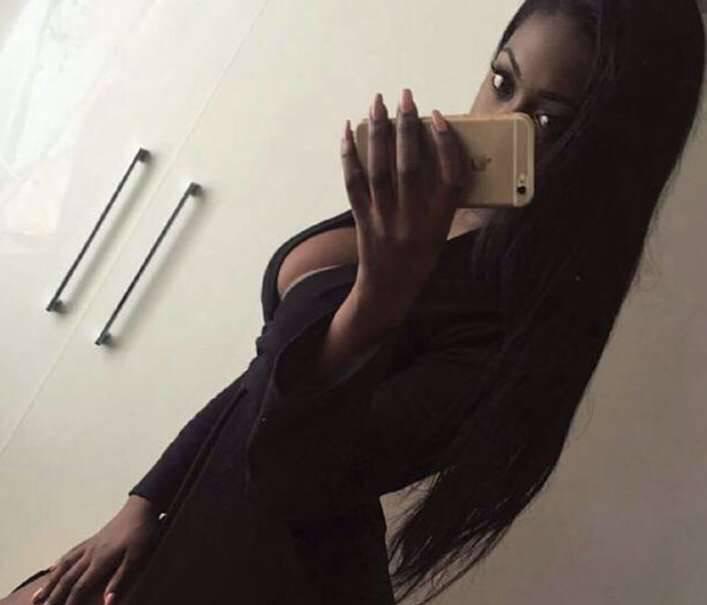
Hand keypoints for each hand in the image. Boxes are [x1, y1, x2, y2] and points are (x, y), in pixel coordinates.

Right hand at [32, 497, 160, 604]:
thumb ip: (120, 580)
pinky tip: (51, 567)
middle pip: (67, 578)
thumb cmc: (142, 533)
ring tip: (38, 596)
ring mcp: (90, 545)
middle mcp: (90, 553)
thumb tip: (106, 603)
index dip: (70, 602)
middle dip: (53, 596)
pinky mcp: (93, 539)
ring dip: (50, 582)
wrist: (141, 508)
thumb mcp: (137, 557)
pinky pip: (71, 553)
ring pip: (64, 565)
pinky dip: (58, 563)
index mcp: (100, 560)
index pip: (80, 586)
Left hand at [341, 89, 470, 305]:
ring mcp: (384, 221)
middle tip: (405, 97)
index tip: (438, 118)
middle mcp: (412, 221)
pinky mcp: (362, 220)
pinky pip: (353, 183)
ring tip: (377, 103)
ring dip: (377, 133)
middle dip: (407, 127)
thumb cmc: (420, 258)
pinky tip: (348, 131)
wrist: (388, 291)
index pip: (449, 178)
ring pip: (380, 170)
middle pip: (410, 167)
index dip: (446, 145)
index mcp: (439, 223)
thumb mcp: (442, 232)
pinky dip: (349, 156)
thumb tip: (439, 150)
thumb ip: (443, 197)